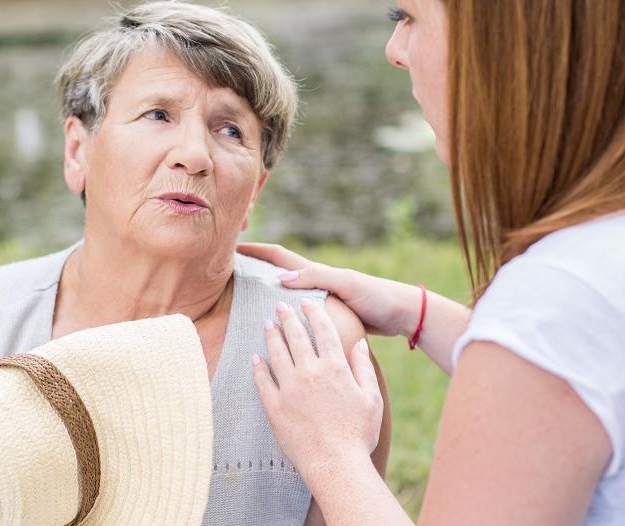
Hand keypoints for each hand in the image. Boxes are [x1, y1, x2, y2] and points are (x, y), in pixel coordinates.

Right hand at [238, 243, 418, 336]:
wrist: (399, 314)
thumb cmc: (375, 295)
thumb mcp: (346, 283)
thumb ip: (316, 278)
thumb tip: (279, 280)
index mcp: (315, 272)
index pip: (277, 257)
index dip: (255, 251)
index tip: (230, 248)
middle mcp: (313, 284)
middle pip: (275, 275)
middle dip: (252, 272)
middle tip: (225, 278)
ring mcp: (319, 301)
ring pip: (284, 297)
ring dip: (264, 297)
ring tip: (240, 308)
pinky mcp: (326, 318)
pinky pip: (297, 316)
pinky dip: (283, 319)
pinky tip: (274, 334)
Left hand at [252, 299, 383, 481]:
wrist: (335, 464)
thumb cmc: (358, 434)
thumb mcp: (372, 398)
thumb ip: (363, 367)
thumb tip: (359, 343)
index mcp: (335, 368)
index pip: (323, 330)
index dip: (314, 313)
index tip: (307, 303)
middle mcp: (310, 372)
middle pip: (296, 337)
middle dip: (287, 318)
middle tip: (279, 306)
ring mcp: (290, 389)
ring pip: (277, 354)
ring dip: (271, 336)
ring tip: (267, 324)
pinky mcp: (275, 407)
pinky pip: (262, 381)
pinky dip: (258, 368)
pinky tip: (255, 358)